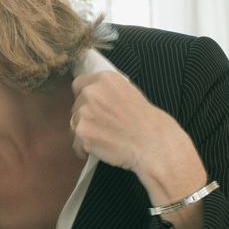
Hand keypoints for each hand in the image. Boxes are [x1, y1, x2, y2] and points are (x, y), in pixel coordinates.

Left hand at [69, 71, 204, 185]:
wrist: (154, 145)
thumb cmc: (148, 122)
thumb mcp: (129, 93)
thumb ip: (107, 92)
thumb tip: (90, 95)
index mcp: (105, 79)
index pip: (79, 84)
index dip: (84, 97)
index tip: (93, 107)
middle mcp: (91, 92)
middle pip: (75, 105)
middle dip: (86, 116)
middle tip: (105, 127)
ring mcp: (84, 112)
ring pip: (74, 125)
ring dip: (85, 133)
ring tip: (106, 139)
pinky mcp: (82, 133)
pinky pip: (76, 144)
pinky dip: (85, 149)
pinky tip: (103, 149)